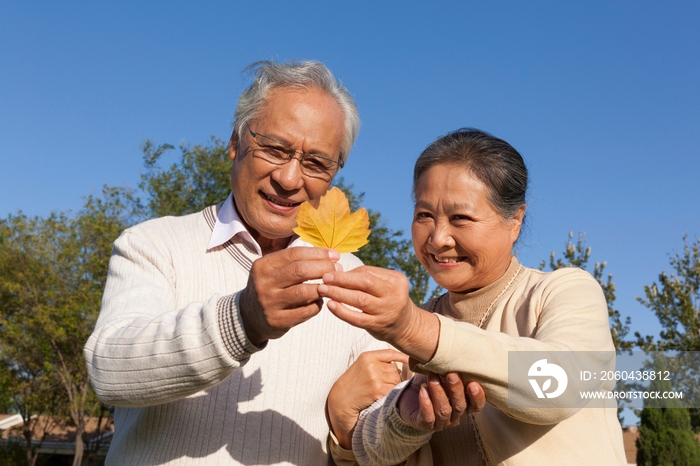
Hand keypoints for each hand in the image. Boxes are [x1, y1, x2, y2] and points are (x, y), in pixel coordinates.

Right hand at [239, 247, 340, 345]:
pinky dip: (317, 305)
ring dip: (322, 287)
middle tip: (338, 268)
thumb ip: (295, 261)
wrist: (249, 316)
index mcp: (263, 266)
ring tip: (331, 285)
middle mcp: (263, 283)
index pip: (294, 254)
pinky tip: (321, 301)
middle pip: (300, 271)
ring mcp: (269, 303)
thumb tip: (328, 254)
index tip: (334, 255)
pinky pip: (305, 311)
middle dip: (323, 268)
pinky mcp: (277, 321)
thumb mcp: (273, 270)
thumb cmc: (270, 287)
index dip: (317, 253)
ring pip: (303, 292)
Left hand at [318, 266, 439, 361]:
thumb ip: (367, 277)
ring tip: (323, 290)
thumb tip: (338, 272)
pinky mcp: (378, 325)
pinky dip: (342, 311)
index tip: (331, 272)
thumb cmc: (389, 300)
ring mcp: (387, 311)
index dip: (347, 272)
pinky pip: (357, 318)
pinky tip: (331, 305)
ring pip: (360, 300)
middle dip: (342, 279)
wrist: (405, 326)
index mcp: (396, 280)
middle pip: (365, 283)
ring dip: (338, 293)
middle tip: (324, 278)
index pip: (367, 272)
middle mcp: (394, 294)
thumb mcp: (386, 284)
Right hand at [327, 349, 408, 448]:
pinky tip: (379, 397)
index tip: (409, 360)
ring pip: (396, 380)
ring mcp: (374, 377)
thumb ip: (377, 362)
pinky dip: (389, 395)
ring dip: (392, 387)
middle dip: (393, 378)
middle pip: (395, 370)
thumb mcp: (361, 367)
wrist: (340, 401)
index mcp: (367, 356)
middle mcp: (371, 364)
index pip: (389, 353)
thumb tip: (400, 364)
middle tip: (382, 386)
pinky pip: (393, 390)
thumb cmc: (352, 385)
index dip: (401, 357)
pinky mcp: (377, 389)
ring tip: (379, 391)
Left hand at [397, 372, 485, 431]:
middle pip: (459, 406)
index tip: (473, 384)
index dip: (477, 397)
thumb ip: (452, 370)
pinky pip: (427, 417)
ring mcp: (440, 423)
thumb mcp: (443, 376)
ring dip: (439, 393)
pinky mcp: (424, 424)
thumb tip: (457, 353)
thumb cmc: (432, 384)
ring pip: (444, 411)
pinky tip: (423, 391)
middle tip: (451, 374)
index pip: (476, 405)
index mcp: (464, 405)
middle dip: (456, 389)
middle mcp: (455, 416)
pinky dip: (426, 403)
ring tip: (432, 378)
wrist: (410, 396)